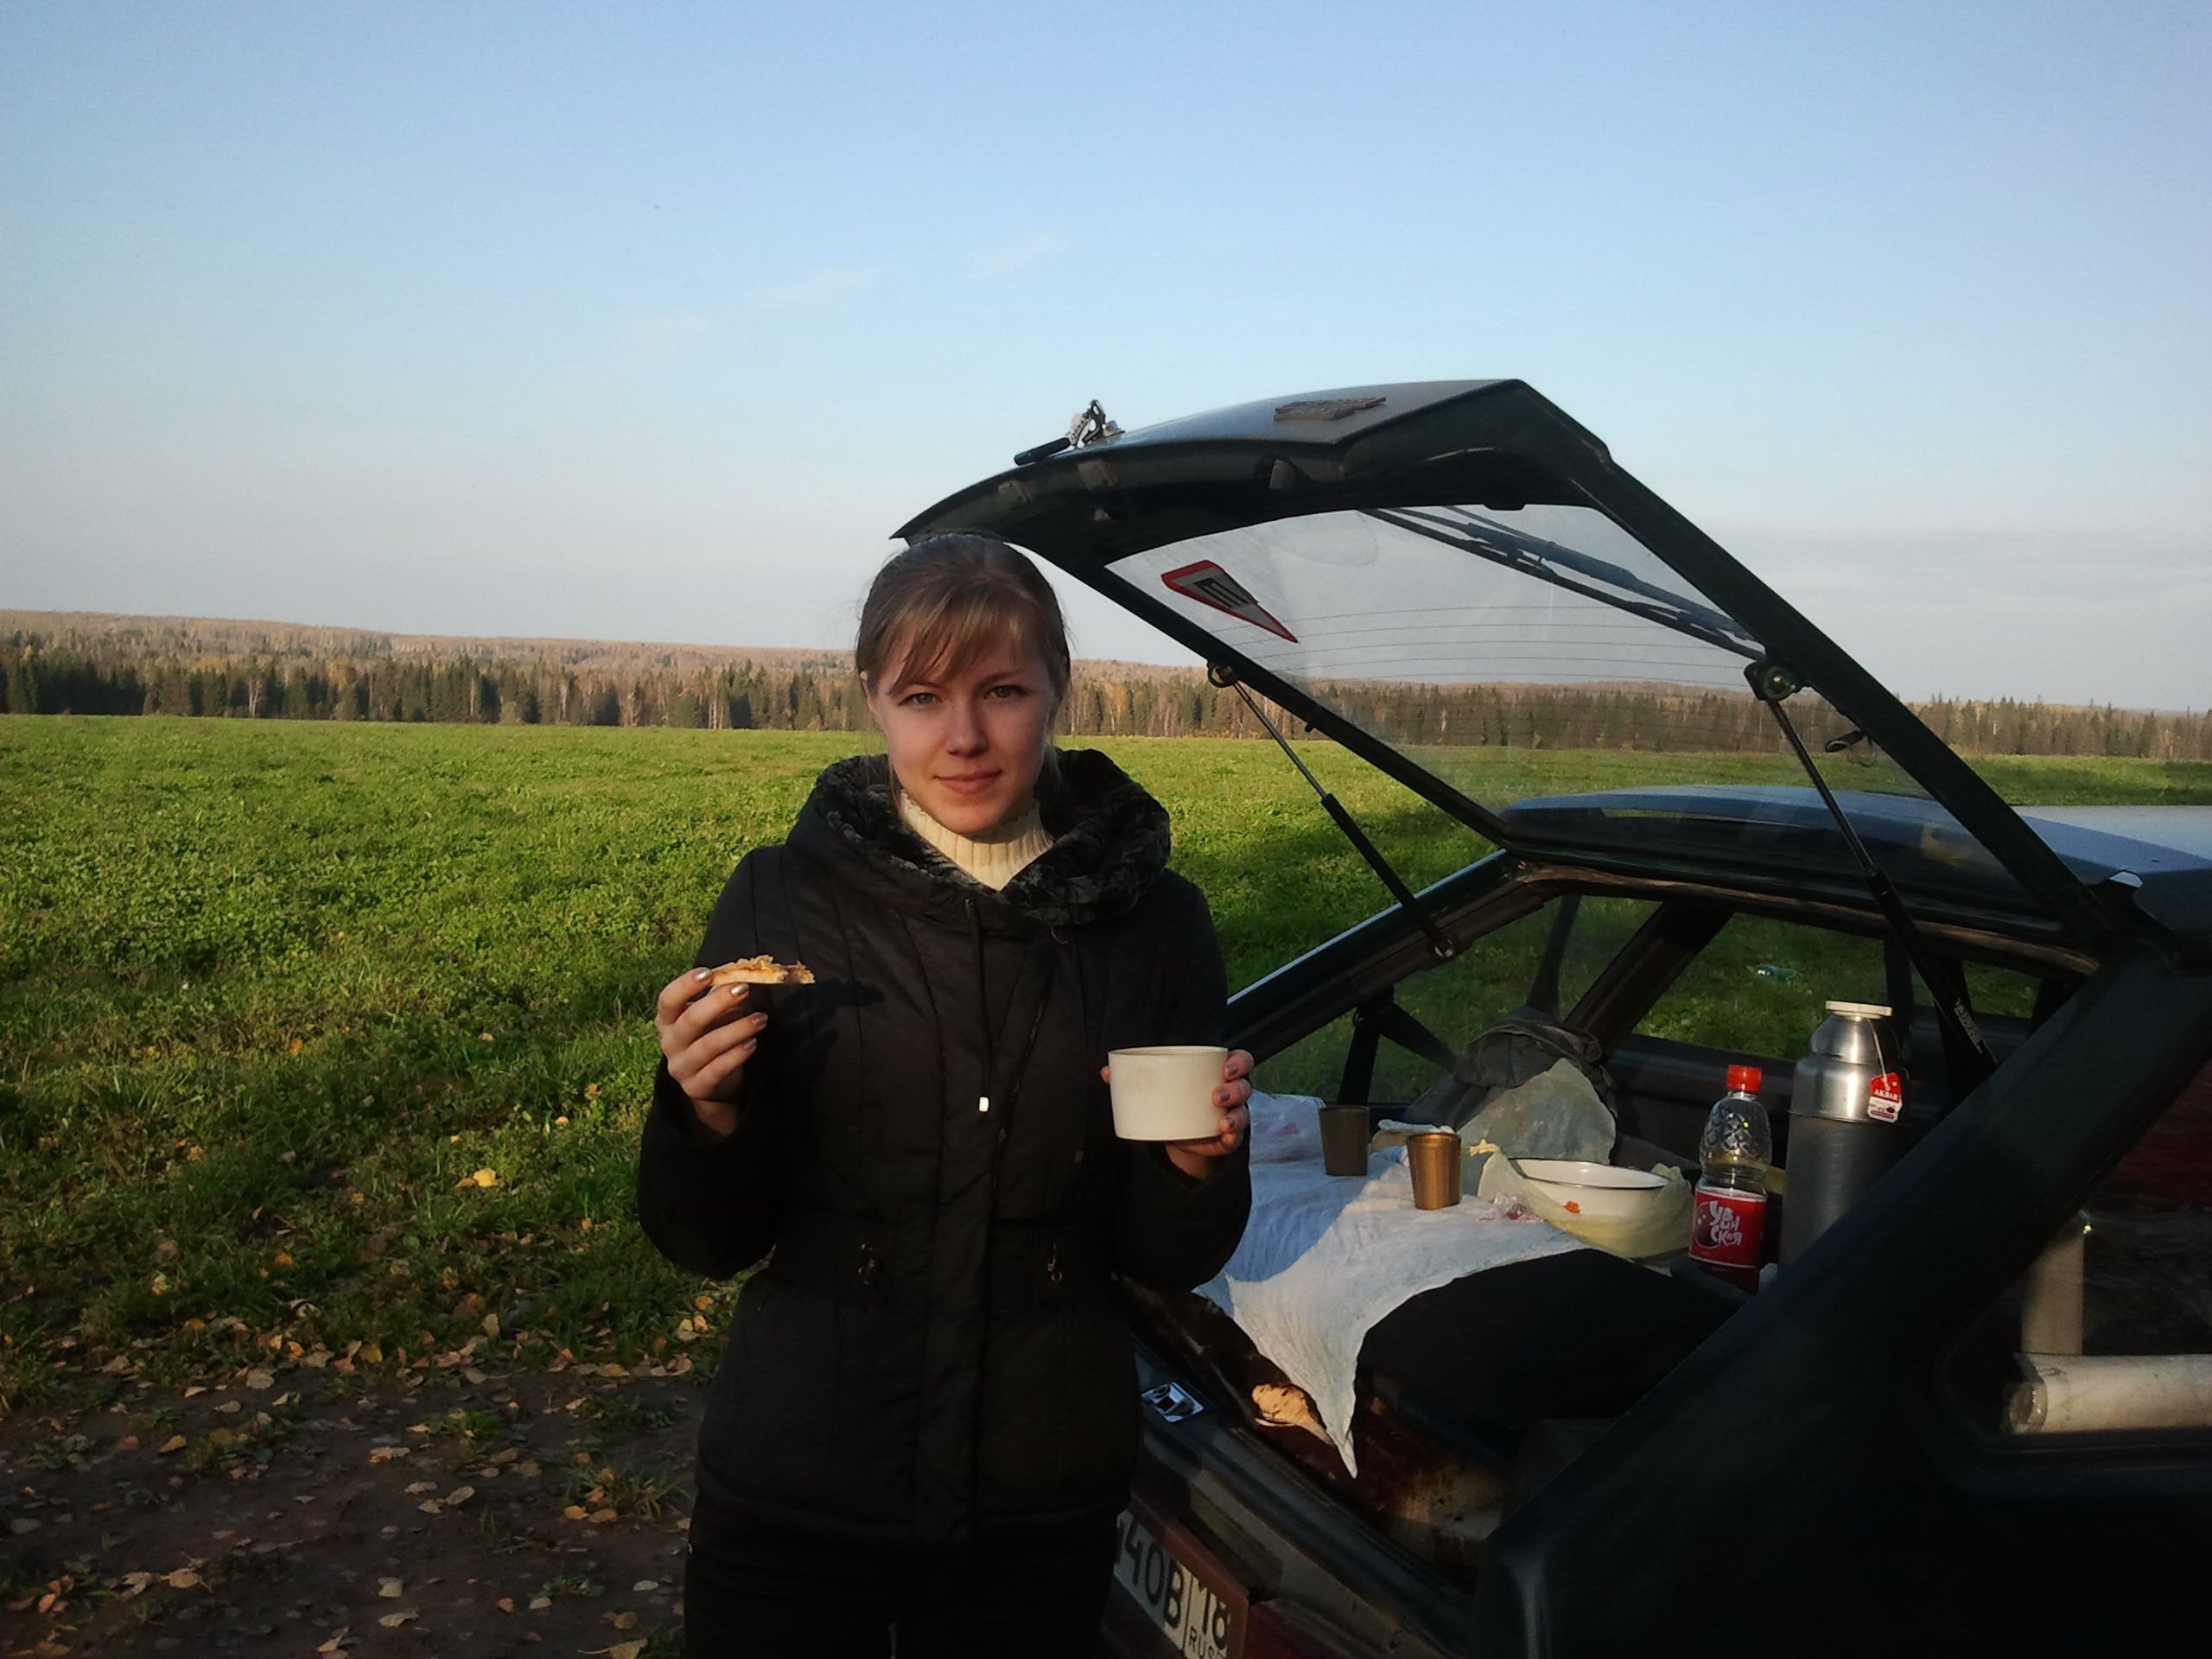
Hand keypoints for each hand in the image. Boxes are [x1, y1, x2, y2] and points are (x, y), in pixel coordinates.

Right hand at [655, 969, 768, 1136]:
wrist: (713, 1082)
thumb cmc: (711, 1036)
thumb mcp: (713, 1014)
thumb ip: (720, 994)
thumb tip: (742, 973)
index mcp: (667, 1020)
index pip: (668, 1000)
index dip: (685, 985)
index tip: (708, 973)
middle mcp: (670, 1043)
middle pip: (689, 1021)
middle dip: (718, 1003)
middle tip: (744, 990)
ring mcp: (681, 1067)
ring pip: (707, 1046)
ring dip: (737, 1029)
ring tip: (761, 1019)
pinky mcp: (696, 1087)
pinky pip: (717, 1069)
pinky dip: (736, 1055)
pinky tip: (752, 1043)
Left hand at [1101, 1049, 1253, 1179]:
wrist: (1176, 1134)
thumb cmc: (1173, 1101)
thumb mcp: (1159, 1088)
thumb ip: (1135, 1077)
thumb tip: (1106, 1072)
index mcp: (1216, 1073)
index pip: (1240, 1061)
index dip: (1239, 1062)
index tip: (1225, 1066)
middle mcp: (1230, 1093)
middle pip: (1244, 1086)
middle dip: (1235, 1089)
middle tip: (1216, 1095)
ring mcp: (1232, 1116)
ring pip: (1243, 1113)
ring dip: (1235, 1116)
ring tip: (1222, 1121)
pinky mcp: (1227, 1139)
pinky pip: (1236, 1138)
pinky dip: (1232, 1138)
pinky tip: (1225, 1137)